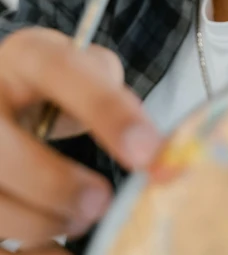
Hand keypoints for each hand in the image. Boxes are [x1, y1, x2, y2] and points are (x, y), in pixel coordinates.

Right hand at [0, 28, 162, 247]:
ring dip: (42, 224)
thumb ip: (111, 90)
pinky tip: (58, 253)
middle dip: (57, 185)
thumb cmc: (53, 88)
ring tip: (80, 219)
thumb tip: (146, 144)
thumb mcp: (81, 69)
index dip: (107, 110)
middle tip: (102, 202)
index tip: (147, 151)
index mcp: (24, 56)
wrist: (10, 97)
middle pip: (3, 151)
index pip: (60, 70)